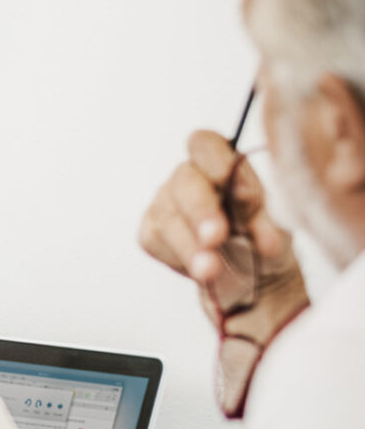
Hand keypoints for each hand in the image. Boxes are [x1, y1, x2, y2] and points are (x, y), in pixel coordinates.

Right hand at [139, 130, 307, 338]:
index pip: (205, 145)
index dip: (216, 162)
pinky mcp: (151, 234)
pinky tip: (201, 270)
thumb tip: (242, 194)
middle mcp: (188, 177)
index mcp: (221, 162)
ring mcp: (165, 204)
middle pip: (184, 182)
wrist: (256, 283)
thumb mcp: (276, 224)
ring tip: (211, 271)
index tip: (238, 190)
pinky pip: (156, 241)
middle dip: (200, 211)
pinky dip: (180, 258)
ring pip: (167, 216)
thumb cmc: (266, 242)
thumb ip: (258, 206)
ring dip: (190, 246)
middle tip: (216, 237)